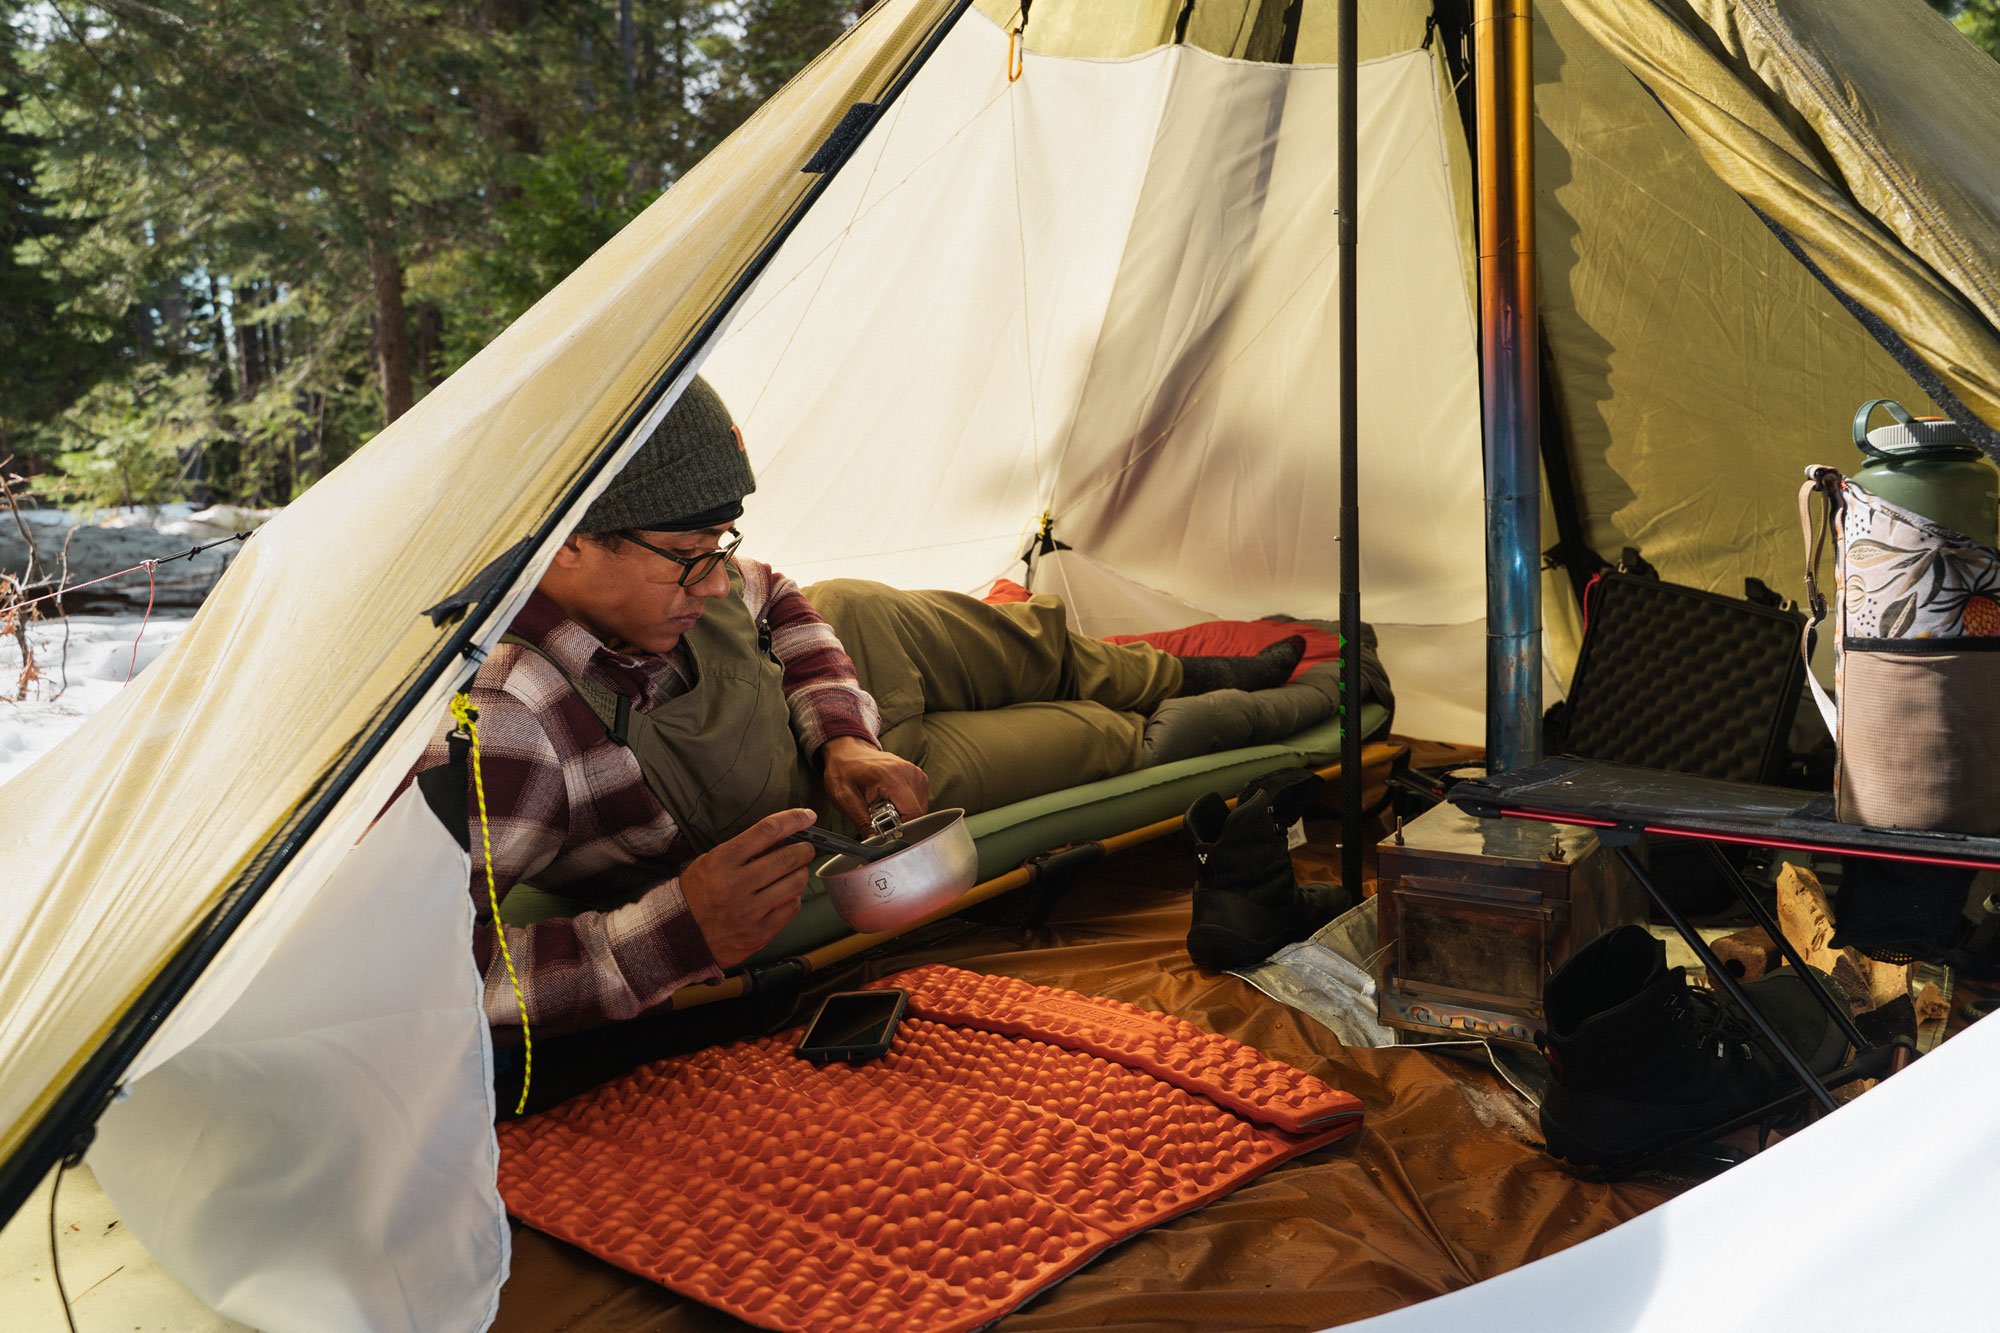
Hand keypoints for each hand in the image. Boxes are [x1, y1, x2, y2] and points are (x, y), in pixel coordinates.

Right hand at [678, 808, 816, 967]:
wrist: (680, 936)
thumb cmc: (697, 894)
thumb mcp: (711, 862)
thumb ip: (746, 849)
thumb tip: (783, 836)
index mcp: (721, 862)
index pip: (766, 831)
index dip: (793, 819)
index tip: (807, 816)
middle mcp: (735, 886)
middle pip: (787, 858)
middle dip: (804, 849)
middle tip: (805, 848)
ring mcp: (749, 911)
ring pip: (795, 883)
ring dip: (801, 872)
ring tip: (795, 871)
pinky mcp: (759, 933)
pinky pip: (792, 908)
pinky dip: (794, 897)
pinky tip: (786, 894)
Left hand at [820, 735, 930, 829]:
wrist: (848, 751)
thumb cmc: (844, 771)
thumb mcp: (845, 798)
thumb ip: (862, 822)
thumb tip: (875, 843)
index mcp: (890, 776)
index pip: (912, 813)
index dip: (901, 830)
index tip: (886, 834)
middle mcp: (908, 773)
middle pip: (918, 814)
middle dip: (900, 824)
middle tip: (879, 822)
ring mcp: (916, 774)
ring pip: (920, 810)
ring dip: (903, 817)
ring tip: (883, 809)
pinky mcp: (918, 777)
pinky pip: (919, 803)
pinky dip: (906, 809)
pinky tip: (890, 803)